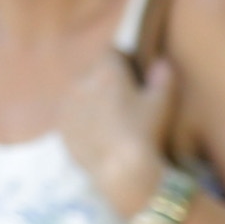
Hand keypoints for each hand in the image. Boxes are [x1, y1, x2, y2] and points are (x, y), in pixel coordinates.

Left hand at [55, 51, 179, 222]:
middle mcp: (83, 81)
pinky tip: (98, 137)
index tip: (133, 75)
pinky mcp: (62, 127)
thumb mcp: (161, 104)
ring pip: (81, 95)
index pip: (112, 52)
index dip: (124, 61)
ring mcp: (68, 105)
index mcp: (107, 70)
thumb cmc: (144, 133)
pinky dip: (82, 122)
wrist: (120, 171)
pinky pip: (72, 117)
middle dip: (106, 83)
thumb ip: (162, 79)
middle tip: (124, 103)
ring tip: (110, 123)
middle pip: (95, 74)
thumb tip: (162, 63)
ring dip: (92, 102)